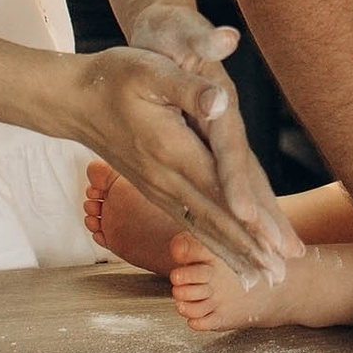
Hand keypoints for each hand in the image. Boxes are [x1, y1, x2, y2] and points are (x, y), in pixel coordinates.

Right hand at [69, 40, 300, 288]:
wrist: (73, 99)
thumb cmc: (114, 77)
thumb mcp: (151, 70)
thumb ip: (189, 88)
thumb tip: (222, 100)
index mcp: (172, 147)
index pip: (220, 189)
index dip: (251, 217)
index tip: (276, 244)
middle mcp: (164, 177)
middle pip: (215, 218)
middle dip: (250, 249)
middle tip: (280, 277)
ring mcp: (157, 187)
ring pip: (201, 227)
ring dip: (232, 254)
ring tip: (260, 282)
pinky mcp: (153, 189)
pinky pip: (186, 222)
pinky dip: (209, 244)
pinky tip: (225, 257)